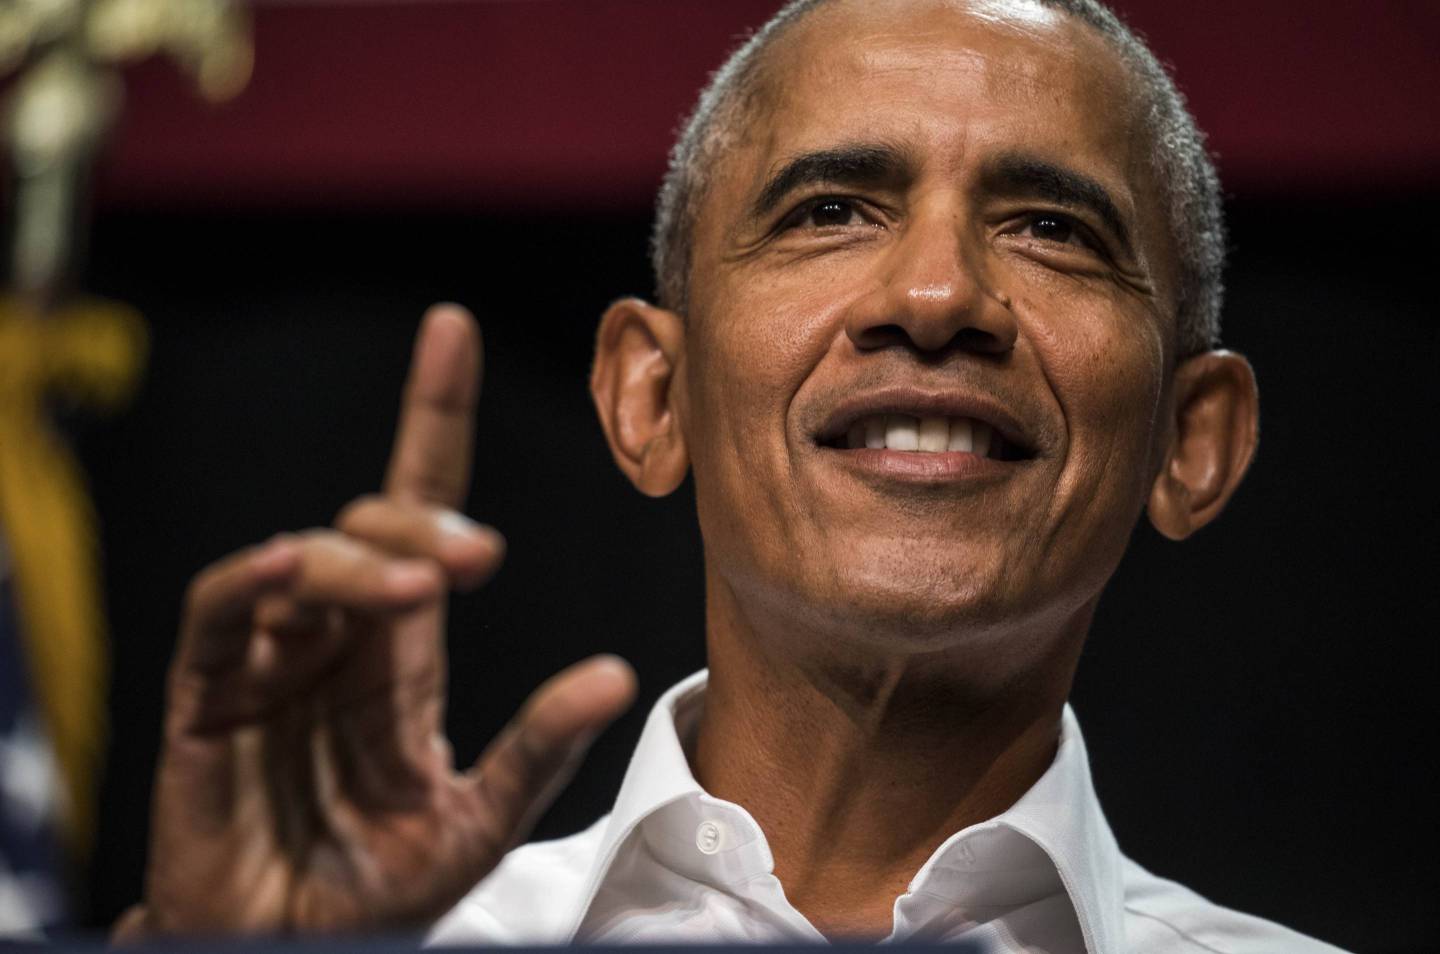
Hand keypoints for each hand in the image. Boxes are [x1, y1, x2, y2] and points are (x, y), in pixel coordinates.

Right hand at [118, 304, 635, 936]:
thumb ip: (539, 751)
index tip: (450, 333)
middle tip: (475, 558)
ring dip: (360, 557)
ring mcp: (269, 658)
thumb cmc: (379, 885)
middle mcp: (338, 634)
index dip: (432, 417)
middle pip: (373, 523)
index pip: (420, 509)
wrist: (292, 949)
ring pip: (306, 557)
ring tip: (419, 587)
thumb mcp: (479, 822)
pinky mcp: (207, 693)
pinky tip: (298, 565)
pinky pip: (223, 611)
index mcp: (402, 649)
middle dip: (421, 519)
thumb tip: (613, 675)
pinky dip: (258, 578)